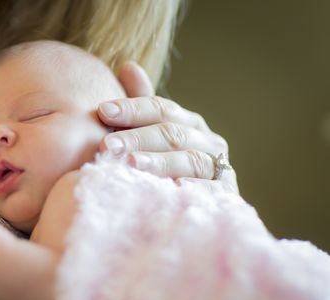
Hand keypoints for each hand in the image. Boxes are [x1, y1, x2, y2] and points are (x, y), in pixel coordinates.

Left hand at [98, 62, 237, 192]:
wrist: (200, 204)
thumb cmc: (167, 166)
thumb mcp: (153, 135)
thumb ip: (142, 105)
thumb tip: (128, 66)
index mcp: (189, 123)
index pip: (160, 109)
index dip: (132, 108)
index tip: (103, 111)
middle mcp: (207, 142)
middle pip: (172, 134)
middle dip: (137, 138)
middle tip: (107, 145)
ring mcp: (218, 168)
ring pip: (189, 160)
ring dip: (159, 162)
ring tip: (131, 164)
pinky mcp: (226, 196)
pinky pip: (210, 191)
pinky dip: (193, 189)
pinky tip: (173, 189)